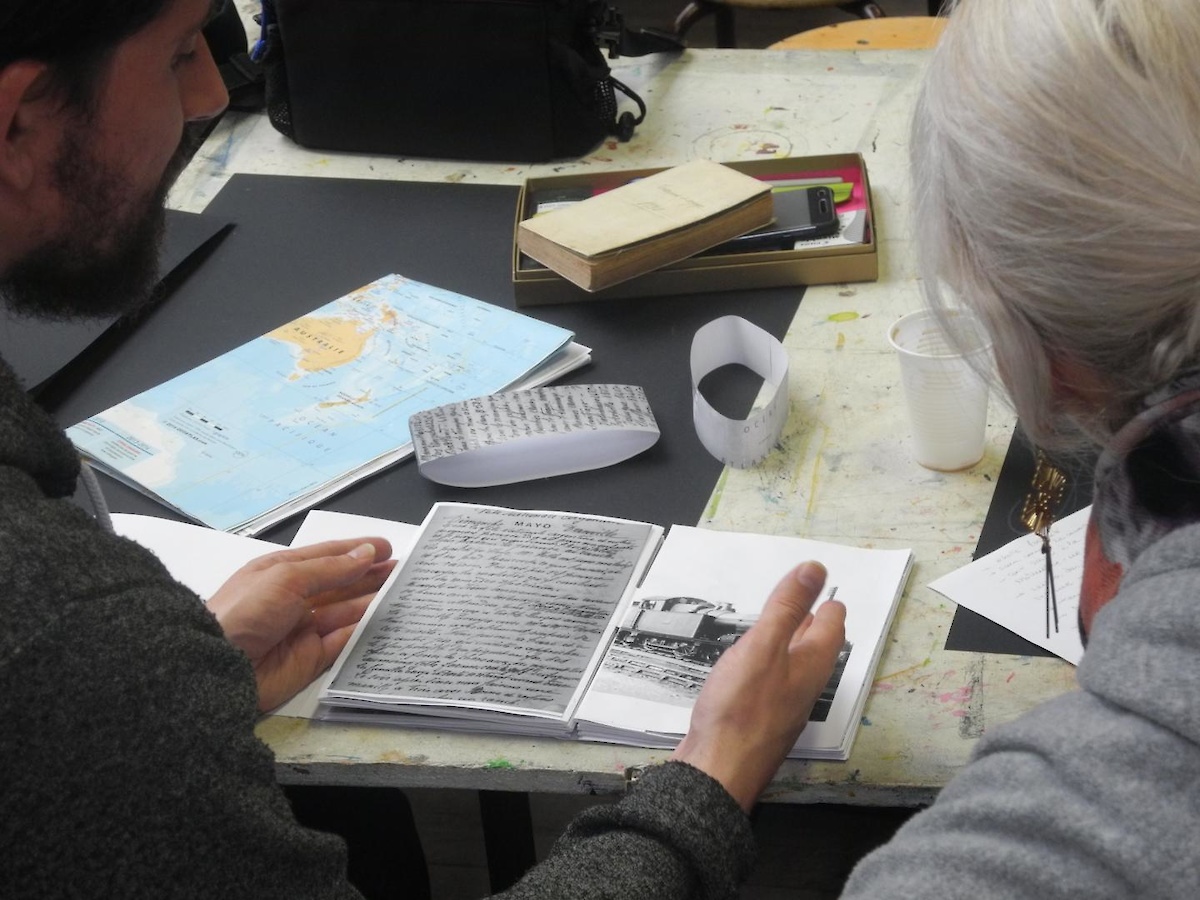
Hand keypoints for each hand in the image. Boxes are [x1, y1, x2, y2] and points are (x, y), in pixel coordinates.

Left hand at [208, 538, 394, 711]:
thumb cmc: (248, 610)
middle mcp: (296, 598)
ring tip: (405, 591)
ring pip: (347, 611)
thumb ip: (331, 569)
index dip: (357, 550)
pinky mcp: (312, 658)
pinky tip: (387, 619)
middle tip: (404, 569)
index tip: (387, 547)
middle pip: (341, 584)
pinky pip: (344, 641)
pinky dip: (365, 630)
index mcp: (283, 572)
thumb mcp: (287, 578)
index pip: (327, 556)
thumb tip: (367, 553)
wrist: (219, 665)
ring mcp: (305, 629)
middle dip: (370, 575)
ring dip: (373, 600)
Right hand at [671, 562, 845, 811]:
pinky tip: (750, 666)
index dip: (826, 602)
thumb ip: (787, 607)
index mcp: (811, 665)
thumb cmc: (740, 709)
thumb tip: (815, 569)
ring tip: (779, 627)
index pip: (832, 625)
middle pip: (816, 647)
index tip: (820, 585)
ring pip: (794, 667)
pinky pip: (772, 684)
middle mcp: (804, 686)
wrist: (717, 770)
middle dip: (813, 622)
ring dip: (790, 643)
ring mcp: (783, 707)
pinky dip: (768, 665)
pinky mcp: (761, 721)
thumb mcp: (763, 646)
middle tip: (807, 602)